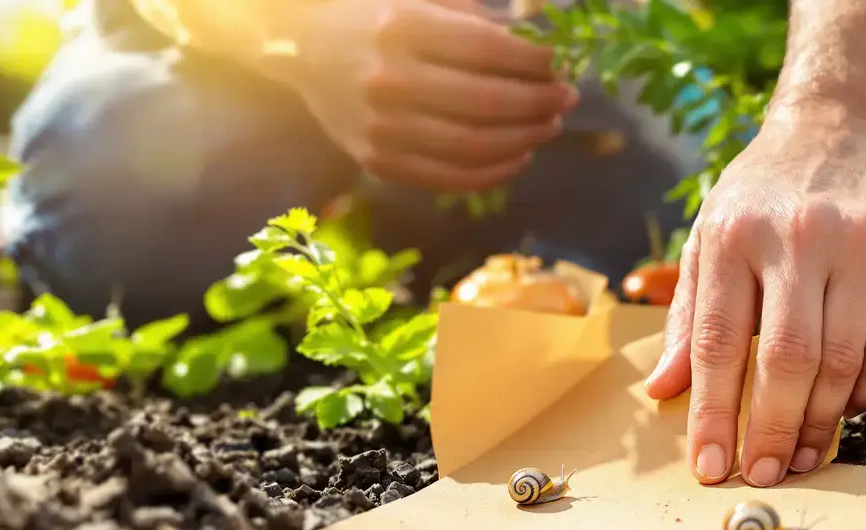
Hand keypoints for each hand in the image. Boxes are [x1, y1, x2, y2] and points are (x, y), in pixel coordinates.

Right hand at [270, 0, 576, 191]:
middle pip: (486, 104)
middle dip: (538, 103)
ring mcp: (379, 127)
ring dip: (524, 140)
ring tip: (548, 126)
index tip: (559, 63)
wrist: (298, 46)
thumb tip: (541, 42)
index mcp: (401, 27)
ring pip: (473, 147)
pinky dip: (492, 173)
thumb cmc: (370, 13)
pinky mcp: (376, 160)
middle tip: (566, 98)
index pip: (487, 50)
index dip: (533, 61)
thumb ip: (475, 16)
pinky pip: (447, 178)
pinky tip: (518, 158)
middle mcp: (388, 79)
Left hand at [644, 103, 865, 487]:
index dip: (714, 415)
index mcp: (739, 235)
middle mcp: (810, 236)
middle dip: (777, 432)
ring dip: (832, 416)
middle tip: (769, 472)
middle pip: (794, 362)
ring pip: (859, 365)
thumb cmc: (763, 201)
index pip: (720, 343)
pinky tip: (857, 386)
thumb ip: (689, 320)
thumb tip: (662, 393)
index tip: (711, 468)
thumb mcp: (709, 242)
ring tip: (808, 436)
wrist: (845, 133)